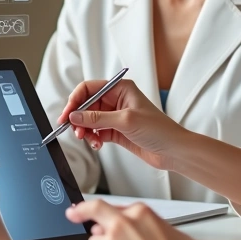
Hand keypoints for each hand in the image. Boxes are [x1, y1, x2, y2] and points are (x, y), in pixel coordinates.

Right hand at [58, 79, 188, 169]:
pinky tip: (97, 144)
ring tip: (87, 139)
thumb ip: (97, 118)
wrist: (173, 151)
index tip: (67, 115)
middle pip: (86, 105)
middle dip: (78, 118)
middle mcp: (117, 100)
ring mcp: (115, 116)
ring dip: (85, 130)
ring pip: (89, 120)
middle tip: (74, 131)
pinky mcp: (116, 131)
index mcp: (121, 89)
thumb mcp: (125, 121)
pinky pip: (96, 132)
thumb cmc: (159, 130)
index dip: (75, 100)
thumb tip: (75, 116)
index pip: (89, 88)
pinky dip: (93, 138)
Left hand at [67, 199, 213, 239]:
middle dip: (97, 232)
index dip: (84, 209)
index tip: (74, 211)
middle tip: (102, 238)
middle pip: (96, 227)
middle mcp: (120, 227)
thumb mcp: (164, 227)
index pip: (101, 206)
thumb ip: (139, 220)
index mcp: (137, 213)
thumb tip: (120, 221)